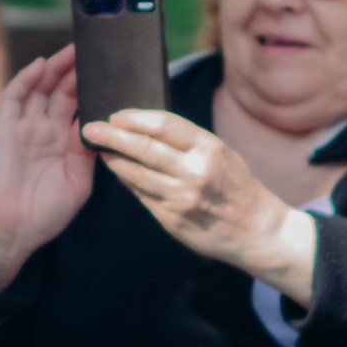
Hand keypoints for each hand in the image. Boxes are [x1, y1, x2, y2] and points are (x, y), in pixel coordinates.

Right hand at [0, 48, 94, 290]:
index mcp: (65, 143)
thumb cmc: (45, 213)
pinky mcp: (6, 128)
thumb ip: (89, 151)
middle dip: (77, 69)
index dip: (92, 87)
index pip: (81, 105)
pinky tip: (41, 65)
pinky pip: (14, 97)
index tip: (111, 71)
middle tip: (96, 49)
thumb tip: (103, 123)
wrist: (12, 231)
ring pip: (41, 87)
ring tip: (73, 48)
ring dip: (55, 67)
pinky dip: (26, 78)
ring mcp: (25, 127)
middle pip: (62, 90)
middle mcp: (45, 130)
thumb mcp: (79, 181)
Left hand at [82, 107, 317, 303]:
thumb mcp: (221, 153)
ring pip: (136, 174)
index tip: (115, 115)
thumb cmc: (236, 185)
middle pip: (144, 148)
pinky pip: (141, 195)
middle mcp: (195, 172)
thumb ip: (187, 142)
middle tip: (90, 129)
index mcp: (210, 148)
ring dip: (114, 160)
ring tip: (100, 150)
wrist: (256, 231)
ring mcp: (182, 198)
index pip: (164, 125)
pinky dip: (126, 181)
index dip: (135, 118)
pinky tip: (117, 172)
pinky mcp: (172, 219)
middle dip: (112, 137)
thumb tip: (143, 127)